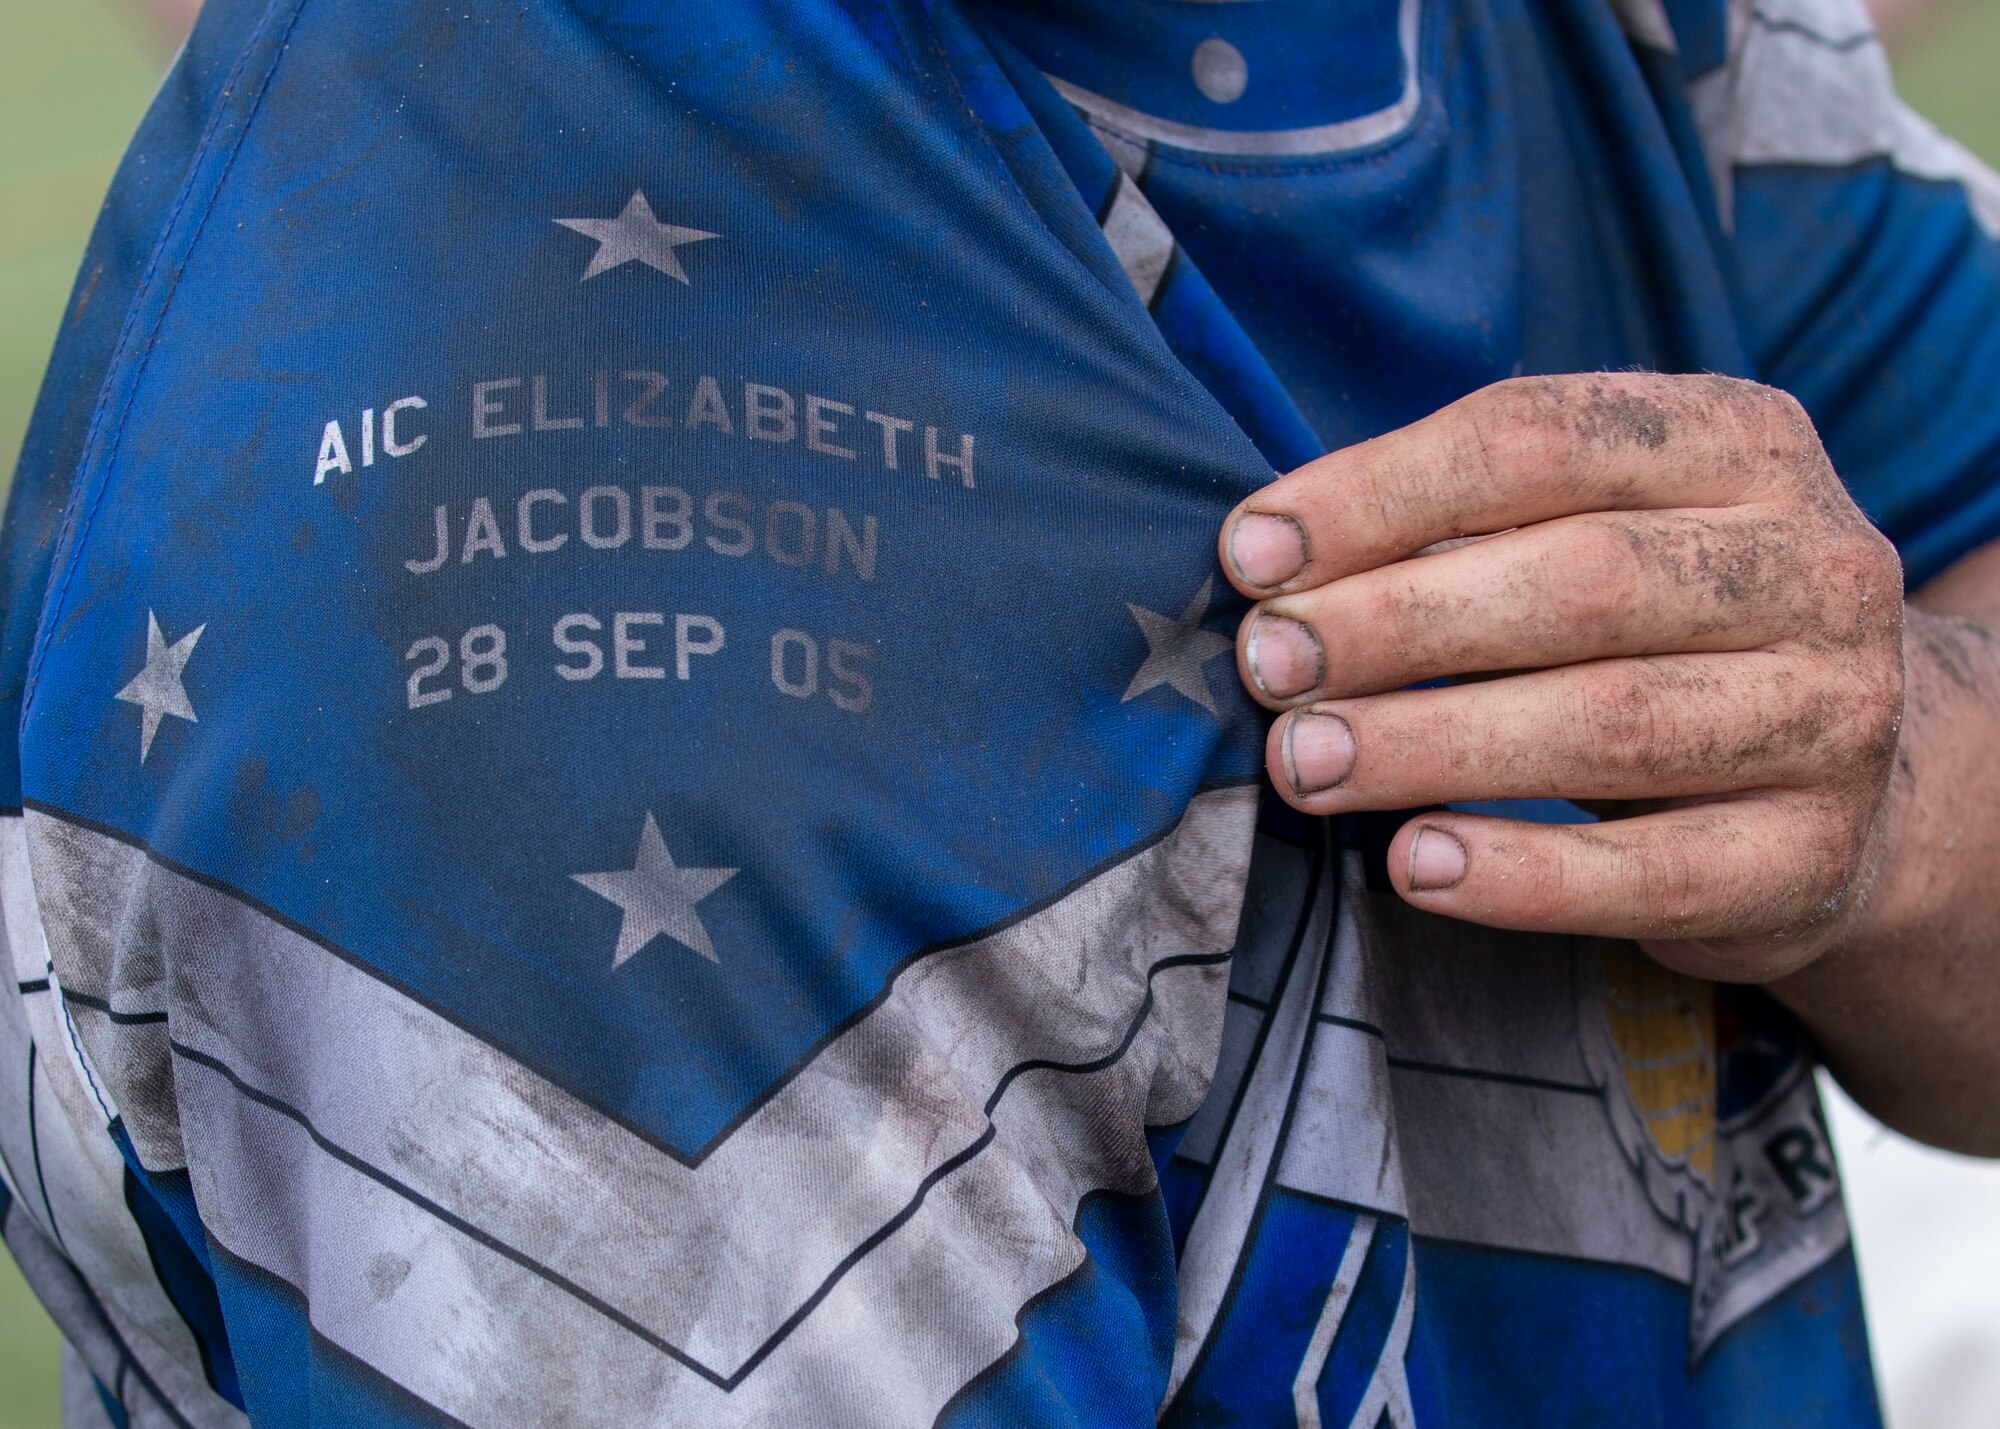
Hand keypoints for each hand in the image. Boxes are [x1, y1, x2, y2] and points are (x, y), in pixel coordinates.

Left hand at [1219, 373, 1906, 982]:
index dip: (1381, 493)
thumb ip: (1461, 529)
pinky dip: (1518, 875)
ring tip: (1304, 762)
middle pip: (1583, 580)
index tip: (1252, 554)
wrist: (1864, 782)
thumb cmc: (1663, 631)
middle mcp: (1814, 567)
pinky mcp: (1809, 859)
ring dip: (1431, 744)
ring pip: (1613, 724)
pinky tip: (1411, 864)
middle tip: (1268, 663)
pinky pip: (1649, 872)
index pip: (1543, 438)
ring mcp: (1832, 716)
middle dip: (1397, 621)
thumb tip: (1272, 564)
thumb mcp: (1600, 531)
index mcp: (1743, 443)